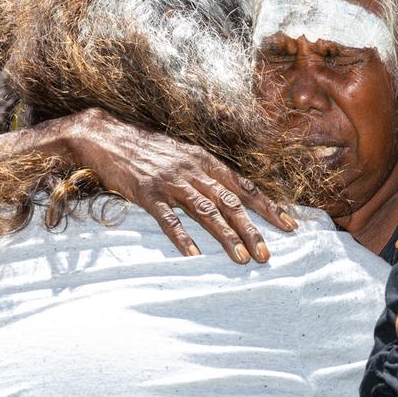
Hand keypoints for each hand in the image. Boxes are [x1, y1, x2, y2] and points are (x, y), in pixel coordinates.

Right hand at [68, 109, 295, 262]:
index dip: (269, 208)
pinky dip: (183, 238)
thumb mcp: (184, 156)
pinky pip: (169, 219)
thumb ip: (207, 175)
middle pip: (231, 203)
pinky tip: (194, 256)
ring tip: (241, 259)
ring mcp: (171, 182)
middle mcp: (194, 170)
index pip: (245, 187)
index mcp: (206, 162)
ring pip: (207, 212)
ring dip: (226, 237)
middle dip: (252, 231)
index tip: (289, 227)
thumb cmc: (149, 150)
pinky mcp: (147, 193)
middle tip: (266, 256)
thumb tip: (233, 198)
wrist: (107, 137)